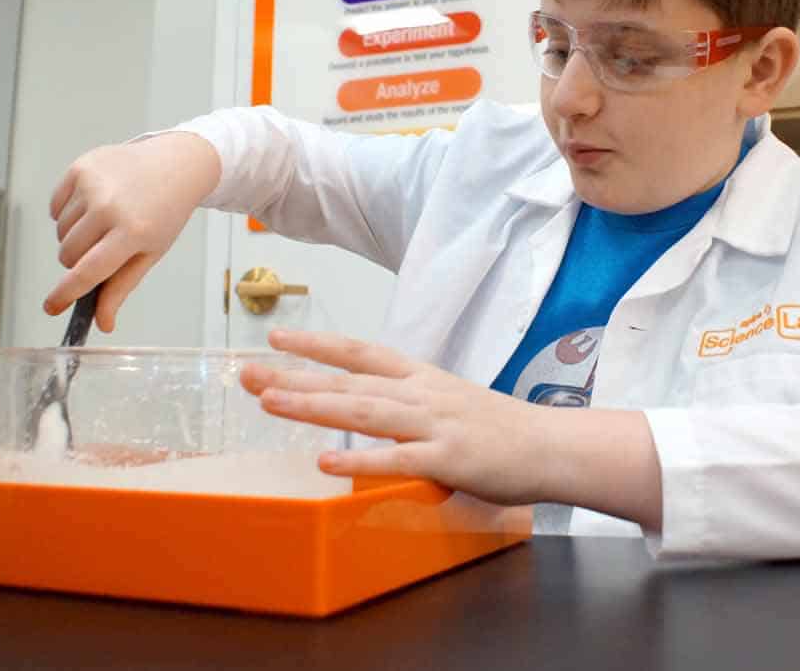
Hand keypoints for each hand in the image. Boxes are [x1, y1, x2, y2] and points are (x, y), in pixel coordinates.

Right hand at [44, 132, 220, 330]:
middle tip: (103, 247)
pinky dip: (67, 212)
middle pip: (68, 254)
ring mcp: (93, 184)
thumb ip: (122, 287)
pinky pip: (55, 207)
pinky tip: (94, 204)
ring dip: (75, 235)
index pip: (88, 271)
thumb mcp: (150, 252)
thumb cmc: (165, 212)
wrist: (175, 165)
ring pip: (59, 232)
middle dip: (78, 260)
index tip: (51, 307)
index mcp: (133, 232)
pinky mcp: (80, 168)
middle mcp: (110, 206)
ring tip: (104, 221)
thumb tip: (102, 323)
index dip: (65, 294)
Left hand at [240, 330, 551, 505]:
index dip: (317, 344)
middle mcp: (422, 393)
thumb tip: (371, 408)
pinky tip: (326, 462)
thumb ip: (409, 405)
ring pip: (363, 411)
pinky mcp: (448, 458)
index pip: (361, 353)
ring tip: (271, 402)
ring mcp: (434, 424)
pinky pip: (396, 459)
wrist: (551, 447)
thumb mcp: (450, 403)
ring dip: (314, 405)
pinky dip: (359, 460)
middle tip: (247, 372)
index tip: (276, 337)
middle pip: (349, 380)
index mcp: (422, 378)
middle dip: (295, 375)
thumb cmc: (502, 430)